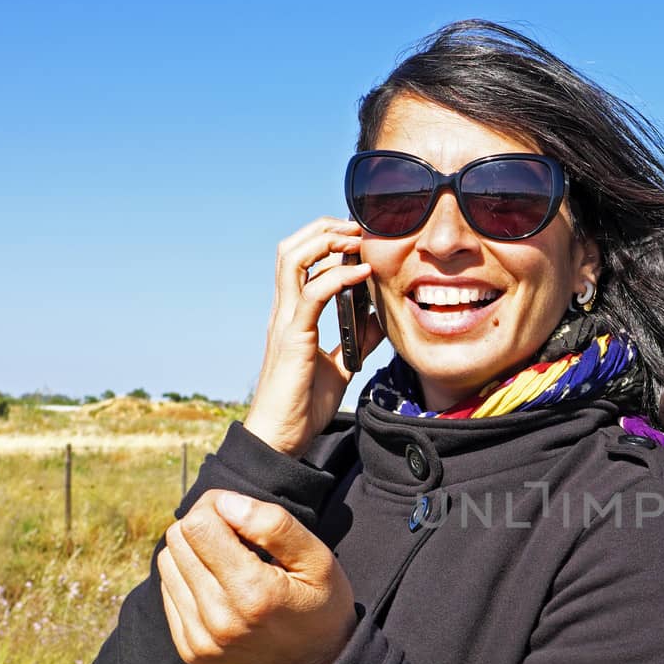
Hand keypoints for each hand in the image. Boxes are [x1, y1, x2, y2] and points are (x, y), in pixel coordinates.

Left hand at [157, 489, 356, 663]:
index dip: (217, 508)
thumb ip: (275, 525)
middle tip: (237, 536)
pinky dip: (189, 579)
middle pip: (178, 540)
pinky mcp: (190, 648)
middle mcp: (219, 619)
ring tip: (228, 562)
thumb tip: (225, 503)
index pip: (199, 525)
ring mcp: (200, 638)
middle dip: (204, 526)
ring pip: (167, 563)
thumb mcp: (318, 559)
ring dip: (193, 552)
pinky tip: (220, 586)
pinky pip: (167, 591)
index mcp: (253, 593)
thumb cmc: (321, 606)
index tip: (241, 515)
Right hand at [244, 217, 381, 457]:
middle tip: (358, 227)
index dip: (324, 239)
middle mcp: (284, 311)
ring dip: (327, 241)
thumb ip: (356, 340)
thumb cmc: (304, 404)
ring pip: (293, 259)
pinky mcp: (293, 337)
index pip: (299, 260)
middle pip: (290, 248)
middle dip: (324, 228)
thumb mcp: (340, 366)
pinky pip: (313, 294)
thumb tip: (380, 320)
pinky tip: (362, 273)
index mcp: (293, 315)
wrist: (282, 437)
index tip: (357, 235)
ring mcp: (285, 321)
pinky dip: (339, 277)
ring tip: (357, 239)